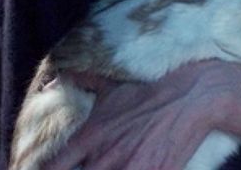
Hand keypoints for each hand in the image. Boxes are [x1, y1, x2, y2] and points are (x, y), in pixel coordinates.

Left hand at [43, 61, 233, 169]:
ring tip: (112, 168)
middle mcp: (104, 159)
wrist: (188, 99)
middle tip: (88, 167)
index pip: (53, 168)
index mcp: (90, 137)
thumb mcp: (110, 87)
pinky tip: (133, 169)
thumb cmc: (147, 93)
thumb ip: (80, 83)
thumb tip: (52, 79)